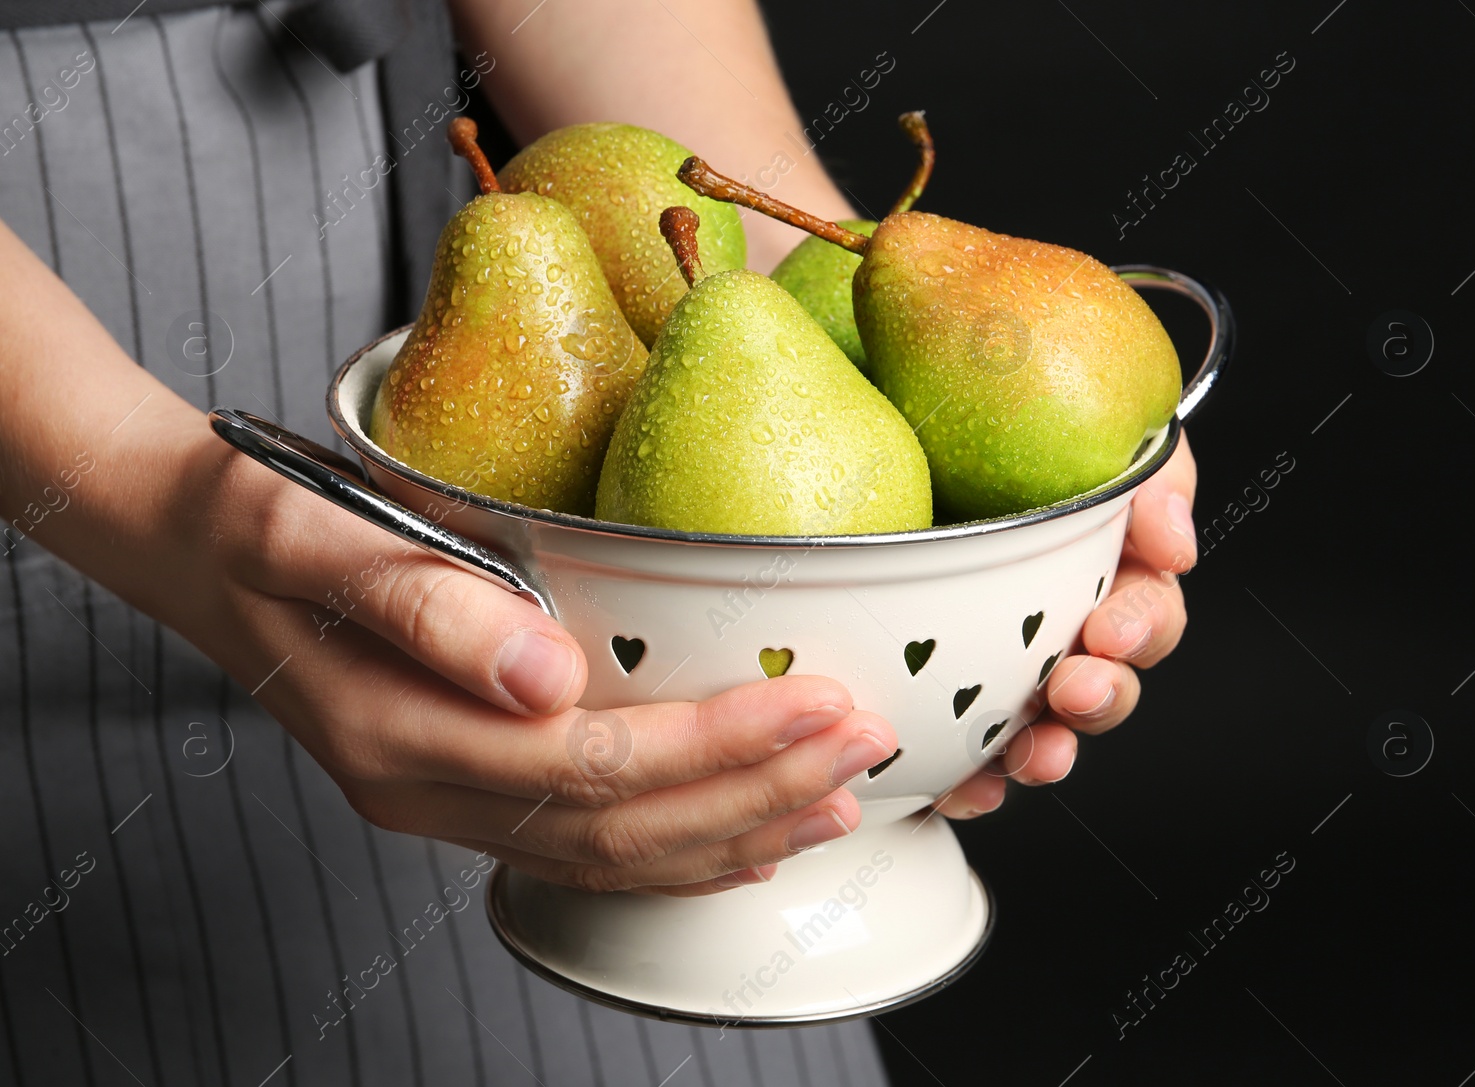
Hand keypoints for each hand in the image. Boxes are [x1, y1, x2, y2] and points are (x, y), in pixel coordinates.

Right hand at [178, 444, 897, 895]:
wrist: (184, 544)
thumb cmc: (249, 525)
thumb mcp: (309, 534)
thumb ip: (422, 602)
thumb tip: (545, 676)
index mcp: (400, 734)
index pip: (593, 764)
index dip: (718, 744)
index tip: (821, 700)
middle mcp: (427, 787)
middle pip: (621, 827)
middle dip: (755, 791)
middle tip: (865, 743)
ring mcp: (443, 800)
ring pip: (612, 854)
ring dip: (735, 828)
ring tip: (840, 795)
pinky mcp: (461, 783)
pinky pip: (585, 845)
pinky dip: (678, 847)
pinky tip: (747, 834)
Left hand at [932, 430, 1197, 817]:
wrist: (864, 400)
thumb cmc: (969, 398)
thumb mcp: (1077, 409)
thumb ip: (1149, 468)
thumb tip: (1172, 540)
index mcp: (1094, 558)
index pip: (1146, 606)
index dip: (1140, 626)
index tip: (1110, 630)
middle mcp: (1052, 616)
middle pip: (1106, 680)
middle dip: (1103, 695)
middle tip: (1076, 687)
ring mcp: (997, 660)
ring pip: (1043, 728)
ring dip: (1048, 749)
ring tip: (1033, 753)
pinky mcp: (938, 696)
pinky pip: (964, 756)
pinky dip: (971, 780)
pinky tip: (961, 786)